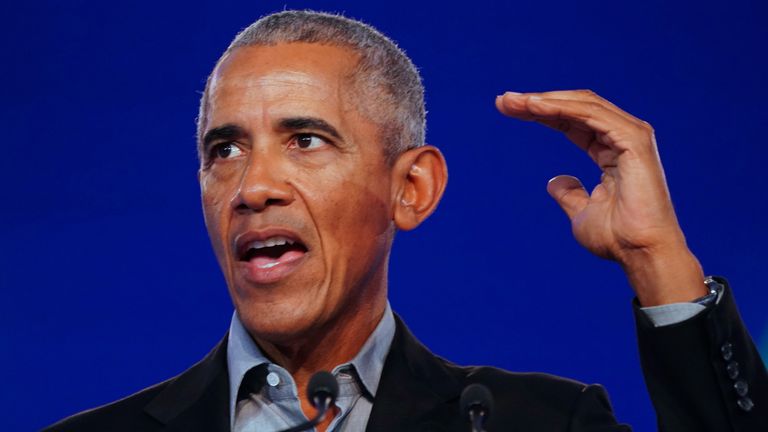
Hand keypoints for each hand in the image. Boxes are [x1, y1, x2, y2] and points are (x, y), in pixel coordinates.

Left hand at [496, 90, 705, 305]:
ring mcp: (631, 136)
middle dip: (538, 101)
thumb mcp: (581, 212)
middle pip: (575, 107)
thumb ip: (569, 194)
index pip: (572, 121)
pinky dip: (562, 107)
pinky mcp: (633, 140)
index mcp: (611, 151)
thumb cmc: (617, 238)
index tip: (508, 110)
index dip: (542, 113)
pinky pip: (592, 115)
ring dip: (546, 100)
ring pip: (583, 105)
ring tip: (514, 101)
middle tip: (503, 100)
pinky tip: (535, 106)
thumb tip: (554, 181)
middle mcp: (622, 137)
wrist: (640, 253)